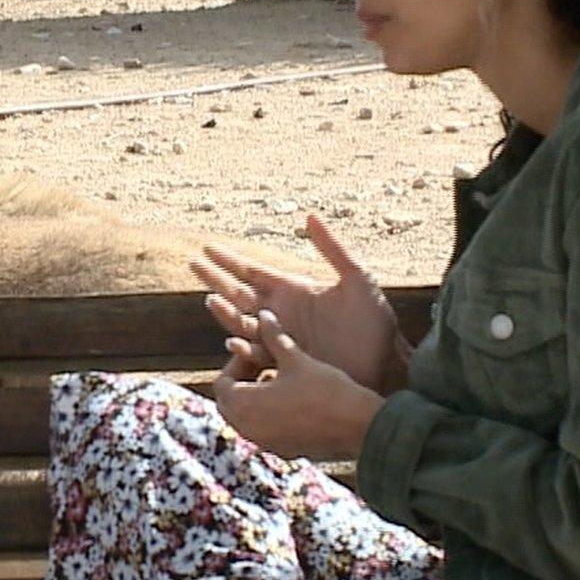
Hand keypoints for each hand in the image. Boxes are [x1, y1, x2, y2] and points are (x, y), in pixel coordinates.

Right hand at [193, 214, 408, 393]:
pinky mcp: (285, 361)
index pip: (252, 271)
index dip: (229, 260)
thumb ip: (332, 249)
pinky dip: (243, 347)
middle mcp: (280, 312)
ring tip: (212, 299)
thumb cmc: (374, 322)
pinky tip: (233, 340)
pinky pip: (256, 353)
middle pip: (238, 293)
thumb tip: (309, 215)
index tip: (207, 248)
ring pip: (242, 322)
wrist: (386, 363)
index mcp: (292, 289)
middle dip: (216, 279)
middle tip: (193, 263)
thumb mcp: (356, 279)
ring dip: (226, 312)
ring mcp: (280, 337)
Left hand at [211, 310, 382, 460]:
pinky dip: (268, 414)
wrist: (359, 427)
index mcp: (242, 405)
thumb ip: (274, 337)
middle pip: (230, 402)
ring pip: (246, 418)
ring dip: (255, 397)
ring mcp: (265, 443)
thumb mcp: (295, 359)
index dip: (237, 362)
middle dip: (242, 380)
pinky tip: (293, 399)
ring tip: (279, 379)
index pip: (222, 382)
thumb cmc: (325, 389)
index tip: (258, 352)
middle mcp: (247, 429)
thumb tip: (263, 314)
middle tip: (263, 364)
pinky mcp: (283, 451)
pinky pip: (264, 431)